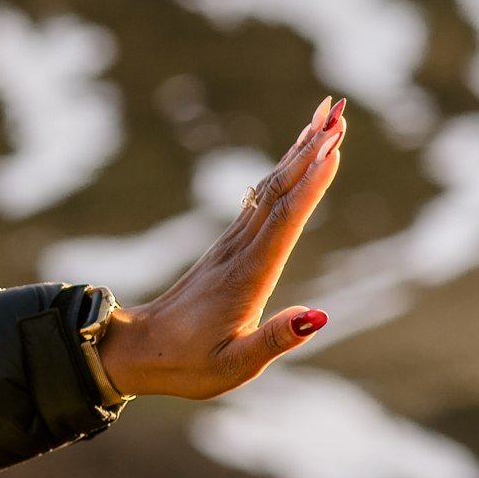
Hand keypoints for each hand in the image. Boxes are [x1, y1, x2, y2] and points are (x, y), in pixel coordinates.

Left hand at [99, 96, 347, 400]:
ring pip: (270, 189)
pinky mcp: (228, 247)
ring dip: (300, 151)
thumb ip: (275, 341)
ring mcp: (231, 245)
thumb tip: (318, 315)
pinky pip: (262, 199)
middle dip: (311, 150)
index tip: (334, 147)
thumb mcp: (233, 366)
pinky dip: (284, 172)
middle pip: (278, 192)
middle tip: (340, 111)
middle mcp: (238, 252)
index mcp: (246, 278)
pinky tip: (298, 154)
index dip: (310, 185)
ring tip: (327, 116)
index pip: (283, 223)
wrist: (138, 351)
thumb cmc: (187, 364)